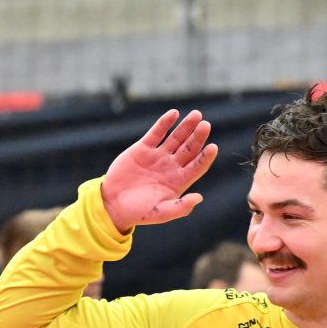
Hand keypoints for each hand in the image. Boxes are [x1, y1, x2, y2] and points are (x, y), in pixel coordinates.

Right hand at [101, 110, 216, 230]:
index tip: (213, 147)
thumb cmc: (139, 212)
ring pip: (176, 138)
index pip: (197, 166)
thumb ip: (180, 207)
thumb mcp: (160, 213)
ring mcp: (158, 156)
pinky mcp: (143, 148)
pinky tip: (174, 114)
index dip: (205, 157)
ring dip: (186, 126)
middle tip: (205, 125)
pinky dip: (165, 123)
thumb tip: (199, 198)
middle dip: (198, 137)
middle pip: (189, 149)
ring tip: (196, 115)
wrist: (113, 204)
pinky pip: (156, 133)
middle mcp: (171, 166)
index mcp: (179, 181)